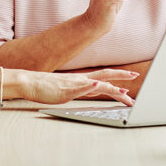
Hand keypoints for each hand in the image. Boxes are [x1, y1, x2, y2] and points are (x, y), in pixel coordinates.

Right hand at [23, 68, 137, 106]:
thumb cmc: (46, 86)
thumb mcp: (67, 87)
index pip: (103, 76)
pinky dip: (89, 87)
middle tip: (135, 75)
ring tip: (124, 90)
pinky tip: (97, 85)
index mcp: (81, 79)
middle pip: (104, 76)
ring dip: (111, 87)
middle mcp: (80, 80)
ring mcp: (74, 85)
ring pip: (96, 84)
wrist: (30, 82)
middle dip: (121, 77)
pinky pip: (79, 88)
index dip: (117, 76)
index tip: (130, 77)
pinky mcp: (66, 90)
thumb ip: (80, 88)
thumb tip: (92, 89)